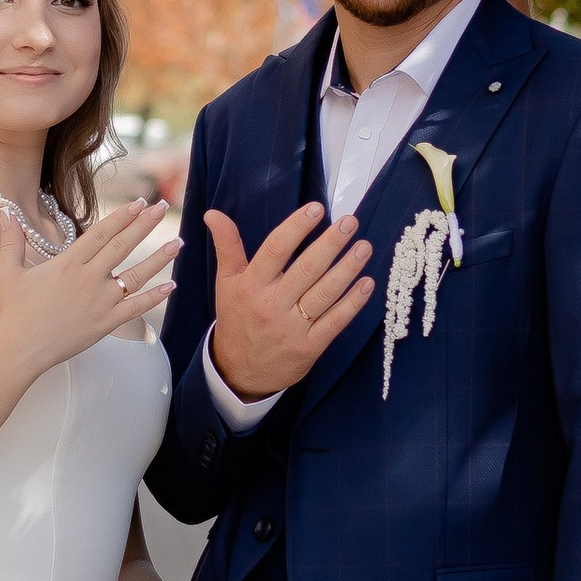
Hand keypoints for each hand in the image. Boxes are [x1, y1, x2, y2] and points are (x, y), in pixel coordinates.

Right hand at [0, 194, 178, 383]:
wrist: (19, 350)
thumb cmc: (13, 312)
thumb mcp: (9, 272)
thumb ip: (11, 240)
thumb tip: (6, 211)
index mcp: (67, 264)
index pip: (100, 233)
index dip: (121, 216)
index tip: (138, 202)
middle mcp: (88, 279)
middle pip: (122, 246)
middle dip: (144, 225)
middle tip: (161, 207)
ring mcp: (100, 302)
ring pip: (136, 276)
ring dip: (159, 259)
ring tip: (178, 243)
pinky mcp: (106, 324)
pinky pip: (136, 308)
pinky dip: (155, 298)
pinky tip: (171, 286)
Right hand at [205, 203, 373, 400]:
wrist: (238, 372)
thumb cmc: (237, 319)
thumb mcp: (226, 283)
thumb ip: (226, 246)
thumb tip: (213, 214)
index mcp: (251, 285)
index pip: (275, 249)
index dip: (296, 228)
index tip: (316, 208)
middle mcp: (271, 305)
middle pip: (306, 269)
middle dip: (331, 243)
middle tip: (350, 222)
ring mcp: (292, 328)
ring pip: (324, 294)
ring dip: (347, 269)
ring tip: (364, 247)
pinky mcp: (309, 348)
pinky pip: (335, 322)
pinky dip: (352, 303)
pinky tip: (367, 284)